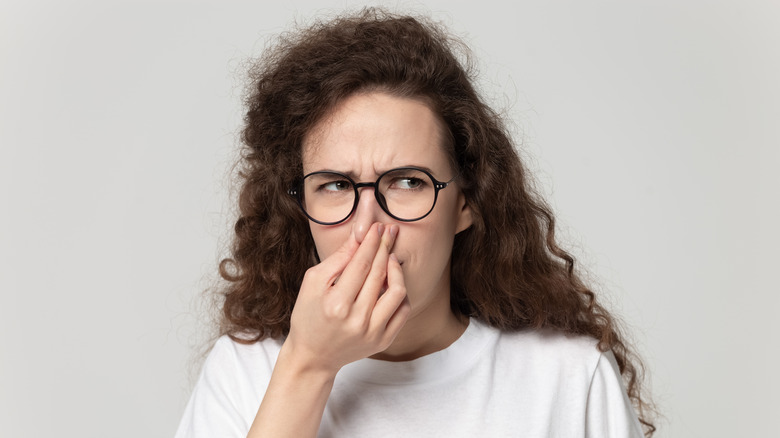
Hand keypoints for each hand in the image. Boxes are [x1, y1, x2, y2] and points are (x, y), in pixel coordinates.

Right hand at [284, 222, 409, 374]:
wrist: (314, 356)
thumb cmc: (309, 316)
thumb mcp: (313, 283)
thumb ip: (337, 259)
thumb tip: (359, 236)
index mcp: (337, 304)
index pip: (361, 264)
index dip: (371, 242)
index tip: (378, 226)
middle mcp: (357, 319)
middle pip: (379, 274)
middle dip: (385, 247)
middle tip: (389, 231)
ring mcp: (373, 332)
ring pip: (398, 292)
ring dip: (397, 270)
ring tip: (390, 258)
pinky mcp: (383, 340)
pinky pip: (403, 311)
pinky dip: (401, 293)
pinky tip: (392, 282)